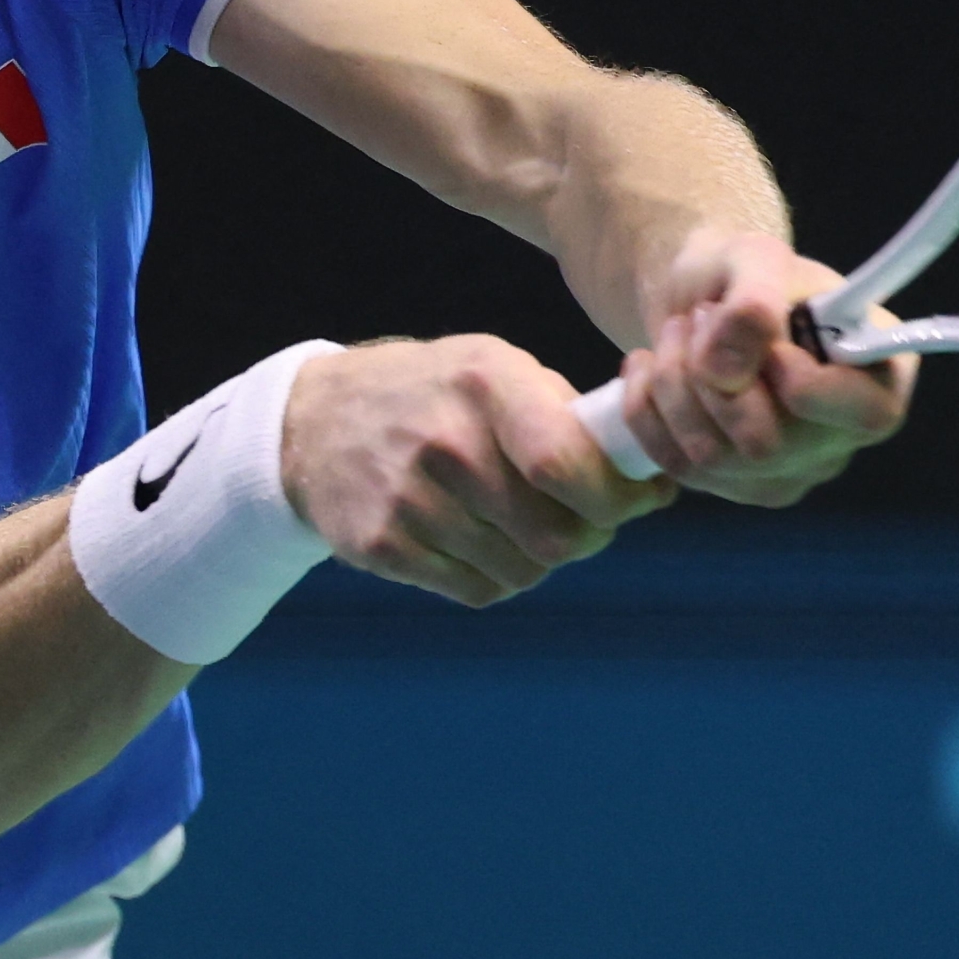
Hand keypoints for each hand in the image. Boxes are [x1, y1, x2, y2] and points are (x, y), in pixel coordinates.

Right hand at [281, 336, 675, 606]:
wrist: (315, 421)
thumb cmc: (433, 393)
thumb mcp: (495, 368)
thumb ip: (564, 413)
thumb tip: (643, 469)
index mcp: (485, 384)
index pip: (567, 465)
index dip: (619, 497)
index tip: (641, 499)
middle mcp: (446, 442)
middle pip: (556, 535)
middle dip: (590, 536)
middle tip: (586, 521)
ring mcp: (409, 500)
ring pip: (524, 570)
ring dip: (542, 558)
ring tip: (524, 524)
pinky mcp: (383, 546)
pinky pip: (478, 590)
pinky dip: (498, 577)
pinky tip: (483, 542)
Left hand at [615, 230, 913, 506]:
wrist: (701, 303)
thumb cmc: (746, 275)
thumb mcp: (754, 257)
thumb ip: (753, 300)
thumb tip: (725, 373)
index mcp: (879, 380)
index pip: (865, 416)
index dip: (803, 381)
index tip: (770, 338)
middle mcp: (840, 441)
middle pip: (767, 444)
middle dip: (712, 372)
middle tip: (701, 317)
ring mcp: (786, 472)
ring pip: (710, 457)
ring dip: (674, 381)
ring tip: (678, 332)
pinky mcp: (730, 485)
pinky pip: (672, 464)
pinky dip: (645, 407)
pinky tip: (650, 367)